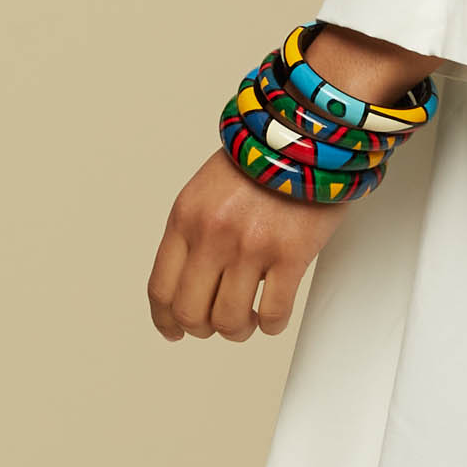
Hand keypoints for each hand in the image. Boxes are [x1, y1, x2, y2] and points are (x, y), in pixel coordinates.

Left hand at [148, 153, 343, 341]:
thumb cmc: (261, 162)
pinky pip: (273, 312)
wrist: (306, 136)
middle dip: (202, 328)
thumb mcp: (206, 191)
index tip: (173, 330)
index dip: (165, 319)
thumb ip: (194, 233)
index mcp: (186, 219)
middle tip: (217, 325)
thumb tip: (191, 282)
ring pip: (229, 320)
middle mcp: (213, 235)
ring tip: (248, 321)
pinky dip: (271, 325)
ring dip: (237, 330)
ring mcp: (251, 246)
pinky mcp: (291, 254)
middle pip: (191, 311)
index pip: (160, 288)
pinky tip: (272, 318)